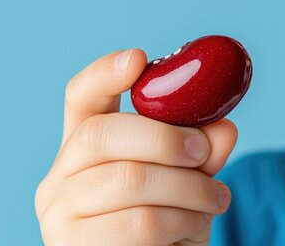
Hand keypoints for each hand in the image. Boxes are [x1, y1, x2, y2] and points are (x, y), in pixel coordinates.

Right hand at [35, 49, 237, 244]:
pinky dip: (183, 219)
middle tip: (204, 151)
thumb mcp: (189, 182)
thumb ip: (201, 153)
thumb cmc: (169, 226)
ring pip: (130, 179)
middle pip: (102, 134)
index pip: (80, 99)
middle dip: (165, 138)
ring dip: (189, 188)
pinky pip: (142, 222)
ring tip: (215, 199)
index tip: (137, 57)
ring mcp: (60, 215)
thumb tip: (224, 128)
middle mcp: (60, 179)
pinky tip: (196, 224)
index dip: (104, 74)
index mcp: (84, 151)